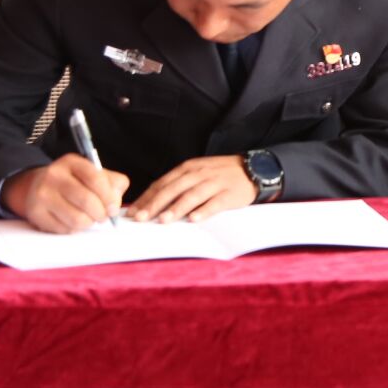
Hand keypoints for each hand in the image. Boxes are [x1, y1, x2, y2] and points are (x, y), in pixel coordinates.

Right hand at [4, 155, 128, 233]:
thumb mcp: (91, 173)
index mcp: (72, 162)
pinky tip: (72, 221)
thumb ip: (112, 182)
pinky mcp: (35, 213)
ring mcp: (42, 194)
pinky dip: (74, 229)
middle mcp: (54, 175)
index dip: (109, 197)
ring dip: (88, 223)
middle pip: (87, 201)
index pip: (96, 179)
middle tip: (103, 217)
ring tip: (88, 219)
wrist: (36, 186)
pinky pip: (64, 229)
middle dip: (101, 214)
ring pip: (77, 219)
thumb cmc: (72, 182)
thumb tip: (116, 201)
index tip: (113, 208)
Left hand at [128, 155, 257, 222]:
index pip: (162, 183)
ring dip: (176, 208)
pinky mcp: (230, 193)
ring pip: (192, 195)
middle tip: (141, 218)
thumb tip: (153, 204)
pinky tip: (194, 219)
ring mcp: (215, 182)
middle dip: (155, 204)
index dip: (147, 198)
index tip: (133, 212)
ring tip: (164, 220)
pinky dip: (204, 210)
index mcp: (188, 168)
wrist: (253, 169)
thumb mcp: (197, 173)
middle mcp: (199, 173)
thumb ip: (178, 185)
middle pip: (173, 189)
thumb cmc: (220, 175)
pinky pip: (215, 202)